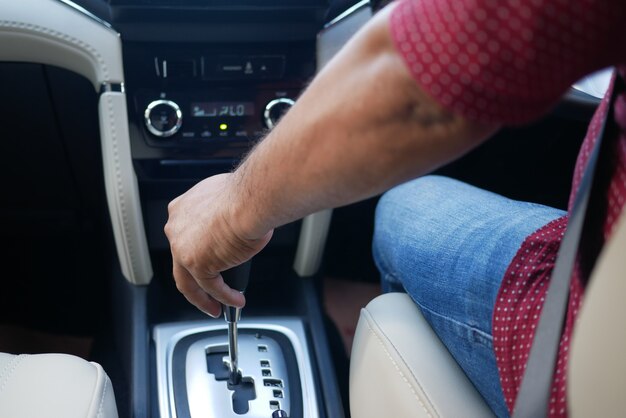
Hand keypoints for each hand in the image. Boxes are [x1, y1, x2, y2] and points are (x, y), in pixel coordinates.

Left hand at [164, 173, 272, 316]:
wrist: (250, 201)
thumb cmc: (246, 195)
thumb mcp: (225, 200)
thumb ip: (221, 216)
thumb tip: (235, 226)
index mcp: (181, 210)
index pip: (184, 237)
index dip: (196, 250)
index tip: (209, 257)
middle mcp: (176, 228)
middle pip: (181, 262)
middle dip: (194, 280)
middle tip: (206, 291)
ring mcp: (184, 249)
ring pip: (189, 282)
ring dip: (203, 297)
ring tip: (217, 307)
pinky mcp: (199, 265)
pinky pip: (212, 288)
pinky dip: (224, 297)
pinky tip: (236, 300)